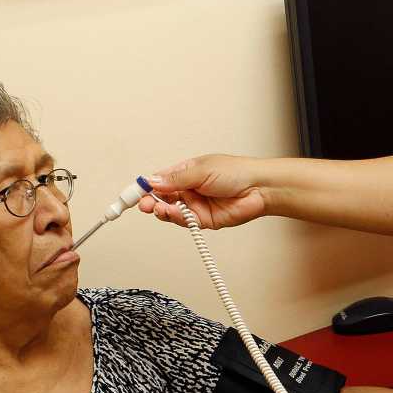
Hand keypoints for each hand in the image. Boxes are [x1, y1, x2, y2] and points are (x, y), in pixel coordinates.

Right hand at [139, 155, 267, 229]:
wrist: (259, 188)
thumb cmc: (236, 172)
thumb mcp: (201, 170)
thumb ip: (175, 179)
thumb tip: (152, 180)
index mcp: (186, 172)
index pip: (159, 180)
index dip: (145, 186)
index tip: (133, 191)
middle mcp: (188, 189)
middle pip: (161, 198)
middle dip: (149, 201)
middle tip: (143, 204)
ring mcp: (195, 205)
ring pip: (170, 211)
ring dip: (161, 210)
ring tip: (156, 208)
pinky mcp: (203, 219)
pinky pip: (184, 221)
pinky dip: (175, 219)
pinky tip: (171, 214)